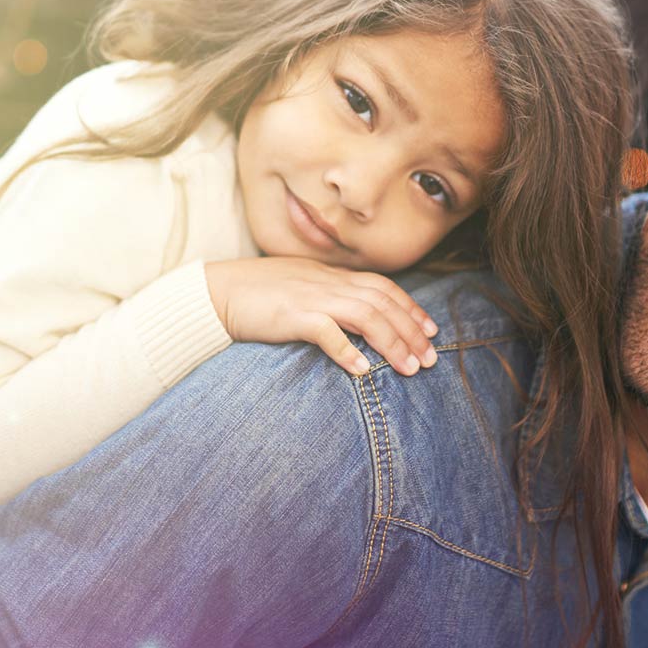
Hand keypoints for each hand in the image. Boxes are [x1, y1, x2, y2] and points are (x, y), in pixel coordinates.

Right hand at [204, 257, 438, 376]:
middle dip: (412, 331)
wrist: (215, 291)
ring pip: (365, 316)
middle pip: (383, 303)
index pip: (383, 287)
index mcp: (331, 276)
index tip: (431, 330)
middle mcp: (328, 283)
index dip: (411, 308)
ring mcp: (311, 298)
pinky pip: (326, 332)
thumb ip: (328, 298)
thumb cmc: (256, 295)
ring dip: (392, 343)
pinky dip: (347, 351)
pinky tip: (362, 371)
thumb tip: (355, 322)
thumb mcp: (301, 289)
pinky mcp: (290, 316)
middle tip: (431, 358)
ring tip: (410, 369)